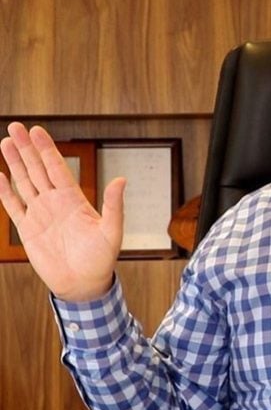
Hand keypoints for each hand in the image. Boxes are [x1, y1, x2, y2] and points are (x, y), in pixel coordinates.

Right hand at [0, 123, 125, 300]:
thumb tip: (121, 180)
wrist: (84, 283)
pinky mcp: (28, 229)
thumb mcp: (112, 230)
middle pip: (38, 169)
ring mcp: (40, 214)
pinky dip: (4, 191)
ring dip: (15, 163)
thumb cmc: (102, 258)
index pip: (57, 167)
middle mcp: (56, 202)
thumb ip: (114, 205)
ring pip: (24, 182)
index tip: (37, 130)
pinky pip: (13, 206)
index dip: (47, 148)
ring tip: (5, 142)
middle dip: (26, 148)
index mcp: (74, 199)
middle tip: (15, 126)